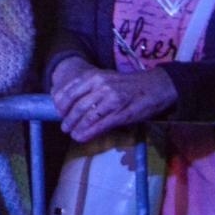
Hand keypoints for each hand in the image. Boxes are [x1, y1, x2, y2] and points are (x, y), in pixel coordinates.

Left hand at [51, 58, 176, 142]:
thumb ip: (88, 87)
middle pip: (77, 106)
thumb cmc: (127, 84)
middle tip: (64, 127)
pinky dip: (89, 132)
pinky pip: (101, 125)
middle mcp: (101, 87)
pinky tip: (82, 137)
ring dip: (77, 127)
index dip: (60, 104)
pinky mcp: (122, 113)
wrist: (156, 85)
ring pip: (87, 116)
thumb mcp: (105, 78)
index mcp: (94, 77)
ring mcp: (112, 100)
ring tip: (72, 134)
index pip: (69, 91)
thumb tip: (68, 100)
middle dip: (68, 119)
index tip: (59, 112)